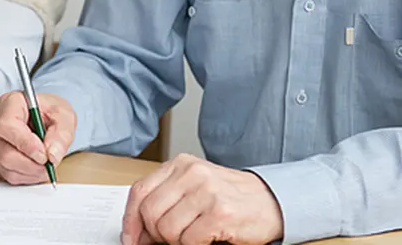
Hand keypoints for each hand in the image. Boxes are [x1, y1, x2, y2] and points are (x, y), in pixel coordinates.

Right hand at [0, 90, 75, 184]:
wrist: (42, 116)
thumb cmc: (49, 111)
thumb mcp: (64, 115)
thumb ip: (62, 133)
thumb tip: (52, 154)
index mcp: (10, 103)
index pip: (6, 125)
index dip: (25, 144)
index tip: (43, 154)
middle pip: (5, 152)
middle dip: (32, 163)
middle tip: (49, 162)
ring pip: (5, 166)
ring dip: (30, 172)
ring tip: (44, 164)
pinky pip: (5, 174)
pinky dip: (25, 176)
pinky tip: (35, 167)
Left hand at [120, 154, 282, 244]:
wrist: (272, 201)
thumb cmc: (230, 197)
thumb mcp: (193, 188)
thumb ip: (166, 199)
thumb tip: (136, 229)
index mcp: (180, 164)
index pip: (139, 192)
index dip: (130, 220)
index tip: (129, 238)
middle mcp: (192, 173)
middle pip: (149, 212)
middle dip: (154, 234)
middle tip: (168, 241)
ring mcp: (206, 192)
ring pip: (167, 229)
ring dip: (177, 241)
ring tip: (194, 235)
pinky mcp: (220, 213)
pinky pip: (189, 240)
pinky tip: (207, 238)